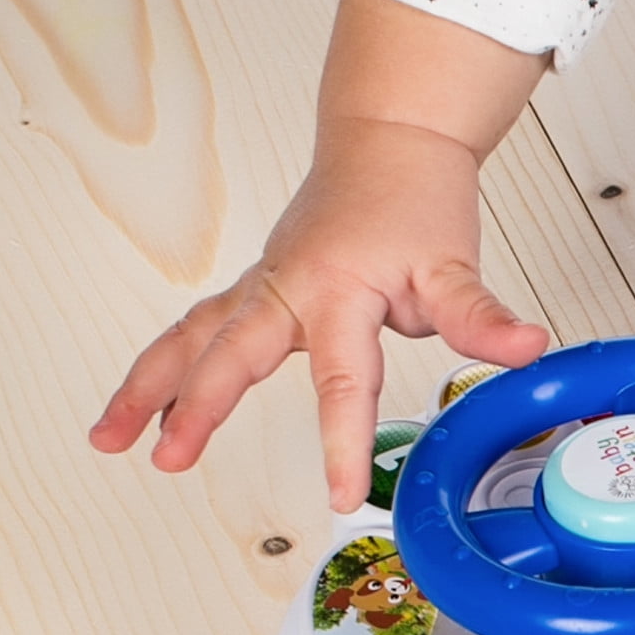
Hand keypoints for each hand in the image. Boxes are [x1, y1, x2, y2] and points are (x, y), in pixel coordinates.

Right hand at [90, 0, 550, 508]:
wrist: (387, 139)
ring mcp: (263, 286)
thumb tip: (526, 347)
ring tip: (108, 438)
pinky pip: (196, 328)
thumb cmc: (414, 198)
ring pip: (191, 338)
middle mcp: (286, 288)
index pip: (342, 380)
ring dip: (148, 387)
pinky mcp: (254, 288)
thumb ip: (481, 316)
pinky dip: (164, 364)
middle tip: (168, 459)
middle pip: (230, 353)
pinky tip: (144, 404)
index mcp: (337, 290)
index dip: (340, 440)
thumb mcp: (454, 261)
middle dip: (195, 407)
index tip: (339, 495)